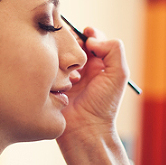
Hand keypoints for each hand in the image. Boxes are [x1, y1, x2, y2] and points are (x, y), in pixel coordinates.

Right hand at [59, 26, 129, 141]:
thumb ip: (113, 50)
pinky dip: (52, 68)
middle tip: (73, 51)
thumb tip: (91, 39)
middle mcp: (81, 67)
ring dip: (63, 57)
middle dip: (72, 43)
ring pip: (58, 53)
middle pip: (72, 43)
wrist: (85, 131)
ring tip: (70, 71)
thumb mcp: (118, 75)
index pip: (91, 38)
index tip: (85, 36)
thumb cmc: (104, 105)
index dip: (87, 34)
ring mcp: (64, 75)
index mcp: (98, 63)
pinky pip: (47, 66)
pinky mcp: (51, 82)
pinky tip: (60, 79)